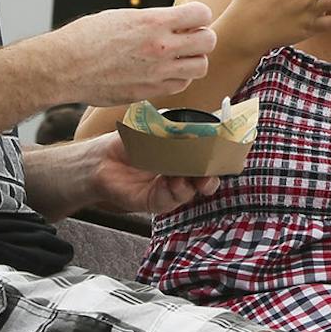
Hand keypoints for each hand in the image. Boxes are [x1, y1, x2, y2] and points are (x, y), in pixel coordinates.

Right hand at [45, 1, 215, 105]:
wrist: (64, 67)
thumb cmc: (86, 38)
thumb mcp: (122, 16)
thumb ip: (153, 20)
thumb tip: (174, 21)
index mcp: (154, 22)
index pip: (202, 14)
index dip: (198, 15)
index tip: (190, 18)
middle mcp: (161, 47)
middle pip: (209, 41)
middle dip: (201, 37)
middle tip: (188, 38)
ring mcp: (157, 72)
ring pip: (201, 66)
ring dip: (194, 59)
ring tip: (179, 56)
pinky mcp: (150, 91)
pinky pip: (181, 85)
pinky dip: (180, 77)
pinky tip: (165, 71)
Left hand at [83, 131, 222, 215]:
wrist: (101, 160)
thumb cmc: (128, 142)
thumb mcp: (156, 131)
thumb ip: (179, 131)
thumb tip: (203, 130)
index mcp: (184, 153)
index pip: (210, 154)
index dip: (221, 152)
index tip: (230, 146)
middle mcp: (181, 172)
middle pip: (208, 174)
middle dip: (216, 170)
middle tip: (217, 164)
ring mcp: (171, 187)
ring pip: (194, 188)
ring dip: (197, 180)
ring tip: (194, 172)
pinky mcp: (158, 201)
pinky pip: (175, 198)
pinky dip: (178, 190)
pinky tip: (174, 180)